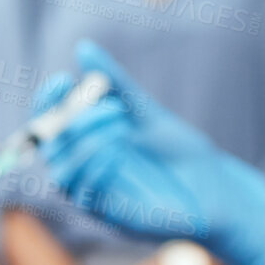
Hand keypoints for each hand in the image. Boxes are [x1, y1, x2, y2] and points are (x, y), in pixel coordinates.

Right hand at [35, 40, 264, 264]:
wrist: (217, 189)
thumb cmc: (181, 152)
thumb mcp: (146, 112)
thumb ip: (114, 84)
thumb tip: (83, 48)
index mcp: (88, 143)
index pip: (48, 122)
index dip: (47, 102)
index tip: (64, 80)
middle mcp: (85, 169)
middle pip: (50, 146)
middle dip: (74, 121)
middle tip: (115, 108)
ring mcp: (95, 194)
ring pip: (62, 172)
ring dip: (86, 143)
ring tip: (123, 126)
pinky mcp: (109, 216)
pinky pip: (84, 194)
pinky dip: (96, 167)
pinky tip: (119, 151)